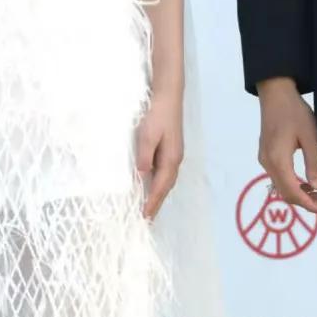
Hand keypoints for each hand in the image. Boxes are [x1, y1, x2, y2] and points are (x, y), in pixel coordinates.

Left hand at [136, 87, 183, 218]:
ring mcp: (174, 155)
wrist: (168, 97)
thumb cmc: (157, 115)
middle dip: (157, 203)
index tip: (145, 217)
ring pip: (166, 181)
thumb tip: (141, 175)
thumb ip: (145, 155)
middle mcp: (175, 160)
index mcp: (170, 159)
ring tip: (149, 207)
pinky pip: (165, 173)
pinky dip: (159, 184)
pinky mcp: (170, 149)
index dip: (152, 202)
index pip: (160, 186)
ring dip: (158, 194)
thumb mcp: (148, 135)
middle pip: (166, 187)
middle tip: (147, 219)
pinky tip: (152, 184)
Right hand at [256, 79, 316, 216]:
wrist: (275, 93)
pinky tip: (308, 183)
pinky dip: (294, 184)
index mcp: (278, 160)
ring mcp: (264, 159)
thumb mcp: (310, 137)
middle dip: (307, 202)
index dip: (310, 205)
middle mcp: (267, 163)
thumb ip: (314, 163)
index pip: (293, 192)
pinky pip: (280, 177)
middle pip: (286, 193)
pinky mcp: (266, 154)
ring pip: (282, 186)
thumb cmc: (295, 112)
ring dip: (302, 194)